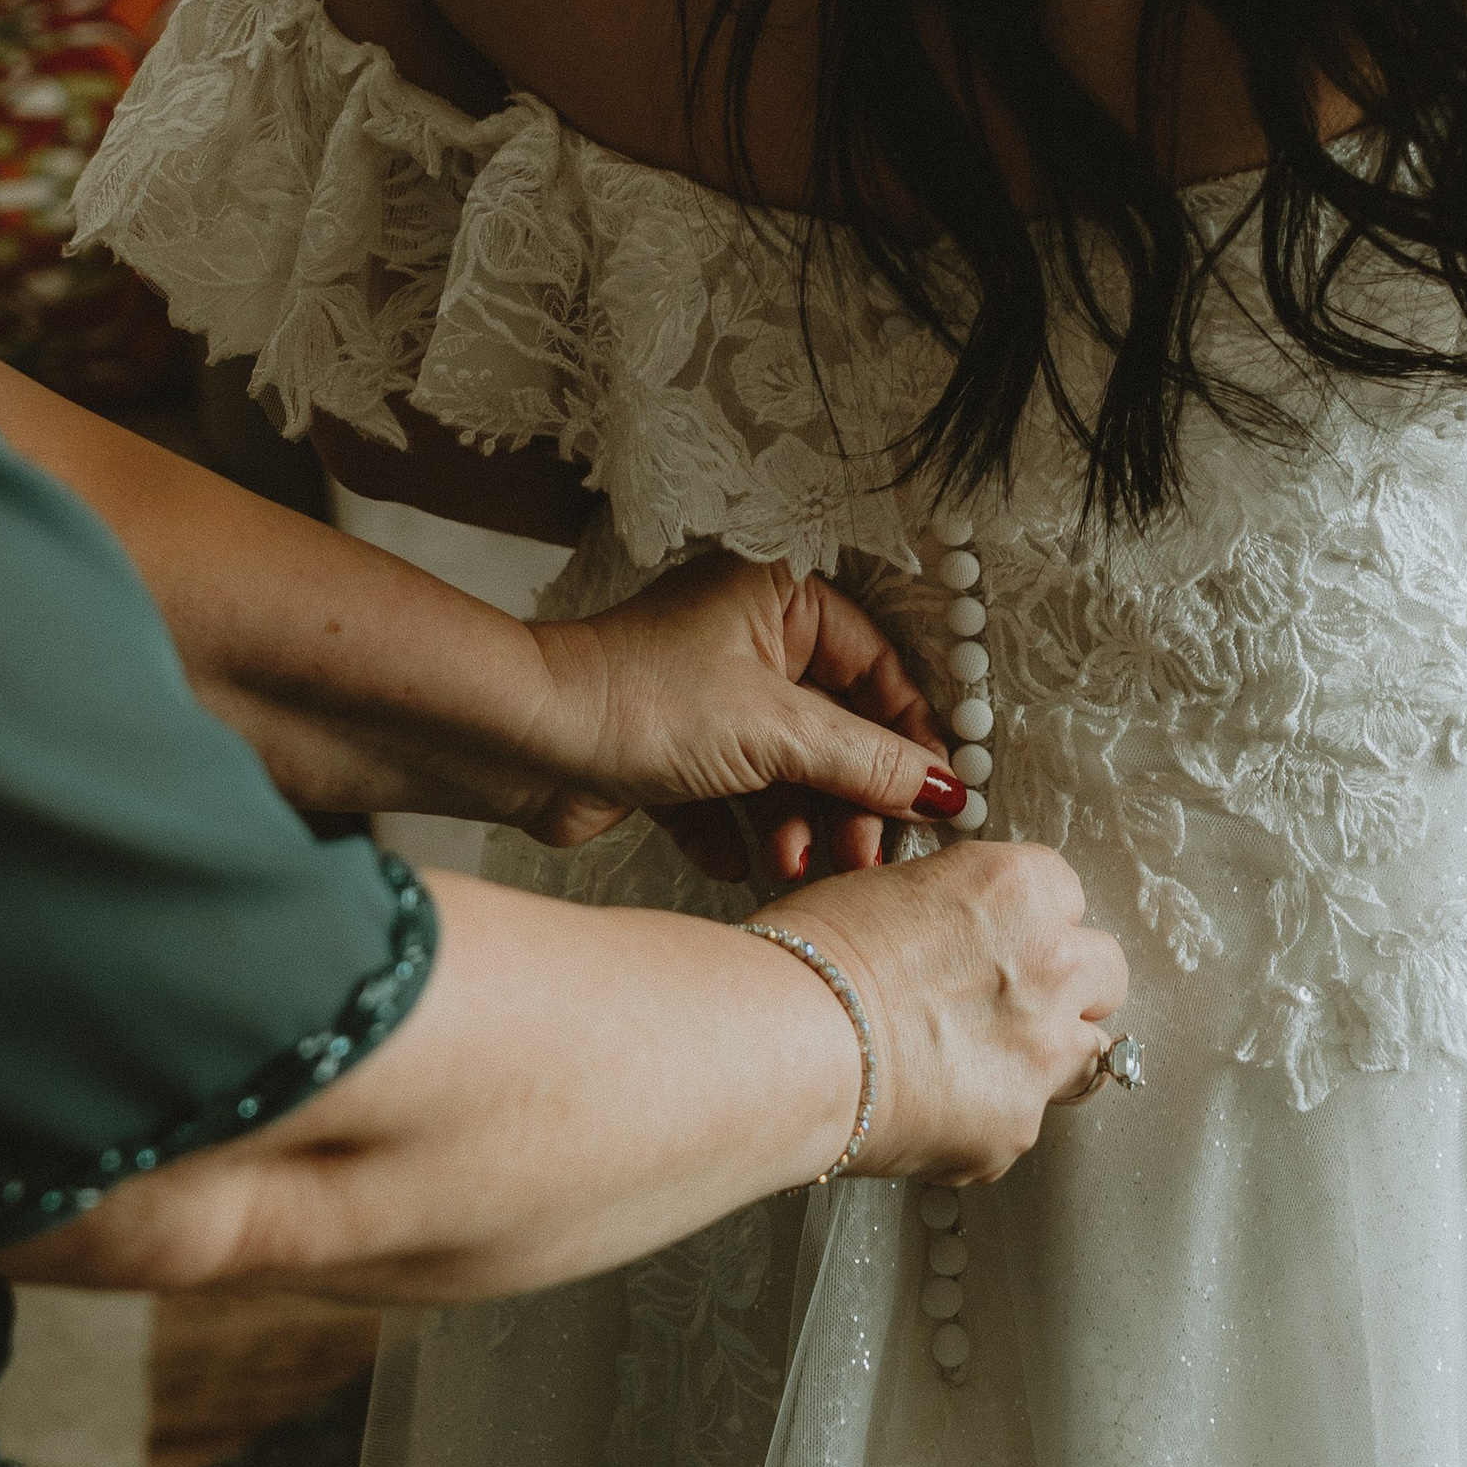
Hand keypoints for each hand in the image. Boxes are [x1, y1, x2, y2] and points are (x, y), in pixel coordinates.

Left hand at [516, 552, 964, 873]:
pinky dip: (735, 833)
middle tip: (863, 853)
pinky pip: (725, 797)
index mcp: (776, 600)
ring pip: (779, 769)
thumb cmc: (638, 700)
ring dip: (793, 824)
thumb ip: (868, 763)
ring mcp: (702, 697)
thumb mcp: (776, 732)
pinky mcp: (665, 752)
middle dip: (847, 798)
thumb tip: (947, 786)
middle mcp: (741, 640)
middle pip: (831, 727)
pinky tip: (734, 862)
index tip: (931, 799)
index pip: (874, 668)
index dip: (905, 737)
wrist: (520, 740)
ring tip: (793, 865)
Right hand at [786, 839, 1129, 1186]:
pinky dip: (985, 1119)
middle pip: (1104, 973)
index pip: (1065, 896)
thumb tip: (948, 933)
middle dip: (1066, 987)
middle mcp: (1051, 962)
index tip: (1002, 939)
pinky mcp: (1016, 1127)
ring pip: (1086, 1054)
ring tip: (971, 1063)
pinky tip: (930, 1108)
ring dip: (1043, 1056)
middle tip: (1006, 1002)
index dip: (1028, 922)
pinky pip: (1020, 1122)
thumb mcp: (881, 892)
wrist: (780, 1043)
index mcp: (1018, 888)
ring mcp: (1042, 1052)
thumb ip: (947, 911)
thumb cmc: (806, 960)